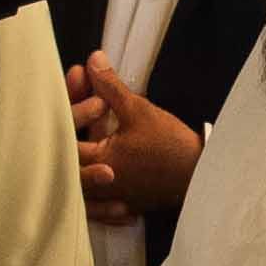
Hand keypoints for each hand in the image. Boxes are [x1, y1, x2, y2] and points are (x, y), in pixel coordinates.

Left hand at [71, 59, 201, 221]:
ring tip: (84, 138)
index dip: (68, 114)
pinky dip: (96, 182)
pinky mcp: (125, 203)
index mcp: (98, 161)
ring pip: (82, 181)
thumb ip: (110, 87)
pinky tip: (99, 170)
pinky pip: (99, 197)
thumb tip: (93, 63)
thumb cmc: (172, 147)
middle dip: (73, 130)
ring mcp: (111, 197)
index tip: (76, 96)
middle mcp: (100, 184)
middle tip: (79, 113)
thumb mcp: (138, 110)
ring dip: (81, 158)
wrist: (201, 175)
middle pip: (69, 160)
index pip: (65, 139)